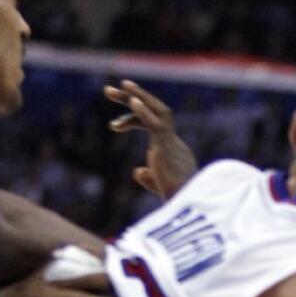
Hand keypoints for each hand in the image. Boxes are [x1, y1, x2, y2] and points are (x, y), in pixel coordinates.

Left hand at [104, 79, 196, 199]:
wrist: (187, 208)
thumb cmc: (176, 201)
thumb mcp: (160, 186)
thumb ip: (149, 177)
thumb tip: (138, 171)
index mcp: (171, 150)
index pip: (153, 125)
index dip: (133, 119)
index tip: (113, 125)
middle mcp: (173, 142)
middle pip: (155, 112)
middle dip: (133, 98)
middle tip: (109, 90)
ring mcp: (171, 144)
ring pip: (158, 112)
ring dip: (137, 97)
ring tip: (116, 87)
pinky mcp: (169, 149)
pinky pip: (157, 125)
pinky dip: (144, 112)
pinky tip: (131, 101)